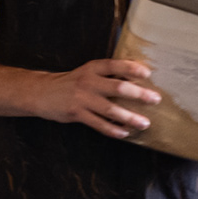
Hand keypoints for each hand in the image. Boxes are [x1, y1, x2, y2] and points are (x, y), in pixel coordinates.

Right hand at [32, 58, 161, 138]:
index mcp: (92, 68)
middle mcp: (88, 81)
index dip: (131, 68)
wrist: (42, 92)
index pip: (114, 65)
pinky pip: (98, 124)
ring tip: (144, 123)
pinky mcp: (76, 113)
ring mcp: (82, 98)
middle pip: (117, 87)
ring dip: (129, 117)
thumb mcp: (87, 72)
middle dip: (138, 94)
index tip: (147, 74)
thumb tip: (135, 77)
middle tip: (155, 99)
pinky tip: (124, 133)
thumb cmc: (72, 82)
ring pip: (110, 109)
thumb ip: (107, 74)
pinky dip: (112, 130)